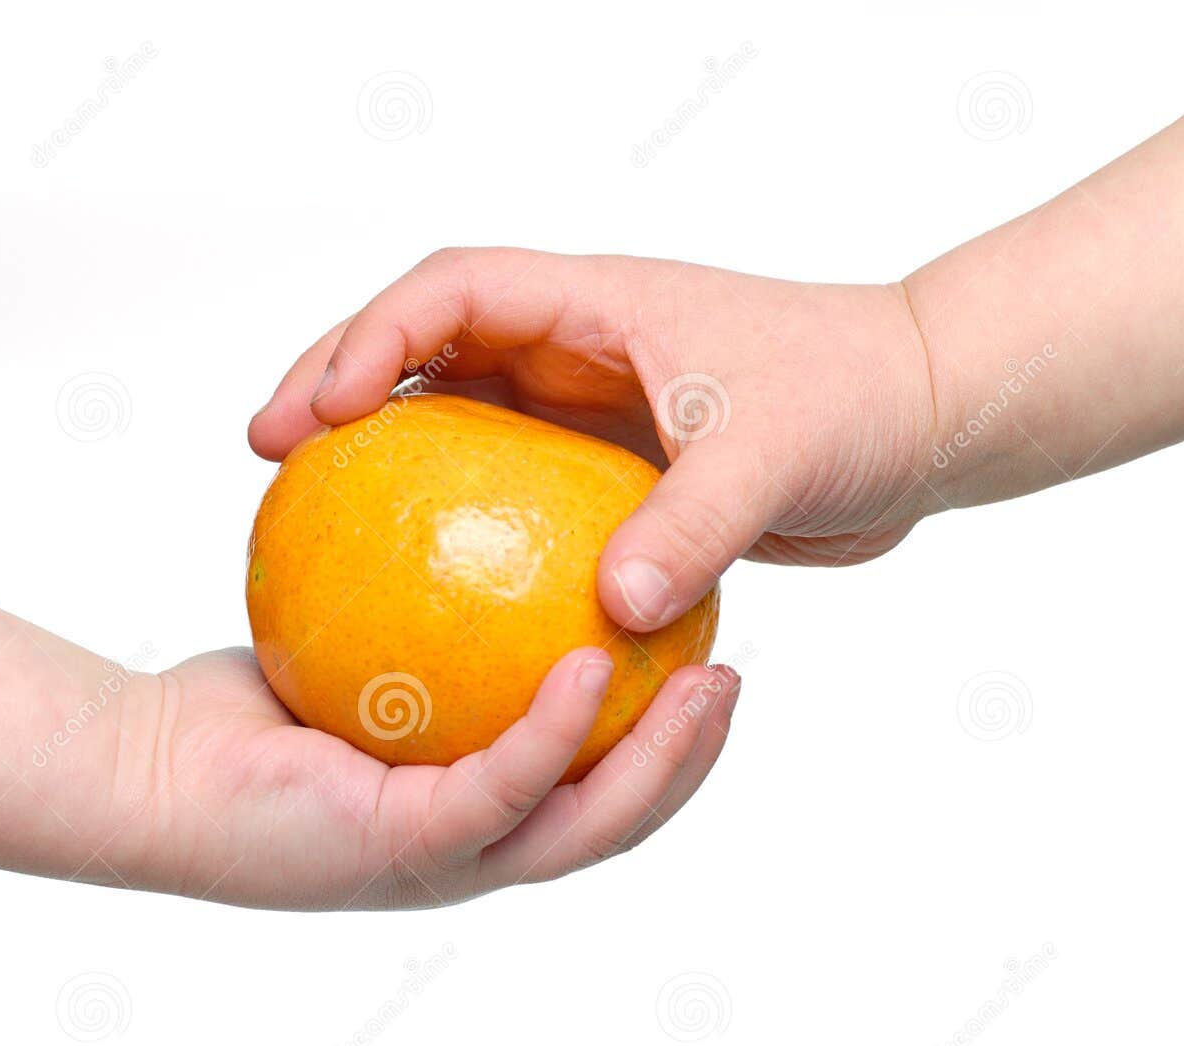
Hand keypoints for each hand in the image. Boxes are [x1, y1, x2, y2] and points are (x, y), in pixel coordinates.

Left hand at [124, 645, 738, 908]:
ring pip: (586, 824)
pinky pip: (502, 784)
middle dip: (692, 759)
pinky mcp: (408, 846)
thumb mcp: (361, 650)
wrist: (153, 768)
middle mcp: (475, 848)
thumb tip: (482, 523)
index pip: (598, 789)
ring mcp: (446, 858)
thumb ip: (429, 616)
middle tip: (736, 676)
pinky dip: (556, 734)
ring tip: (709, 684)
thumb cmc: (252, 708)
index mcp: (477, 813)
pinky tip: (591, 670)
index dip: (668, 743)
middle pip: (619, 820)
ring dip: (659, 760)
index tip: (707, 660)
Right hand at [249, 248, 938, 630]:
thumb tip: (610, 613)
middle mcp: (577, 347)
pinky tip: (424, 593)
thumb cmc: (856, 398)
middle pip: (423, 346)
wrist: (918, 416)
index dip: (368, 337)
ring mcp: (586, 407)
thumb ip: (693, 525)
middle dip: (336, 382)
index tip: (316, 410)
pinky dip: (456, 525)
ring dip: (382, 455)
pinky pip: (506, 493)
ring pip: (455, 417)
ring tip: (310, 519)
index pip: (453, 293)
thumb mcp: (776, 455)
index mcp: (595, 306)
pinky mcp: (608, 471)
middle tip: (265, 452)